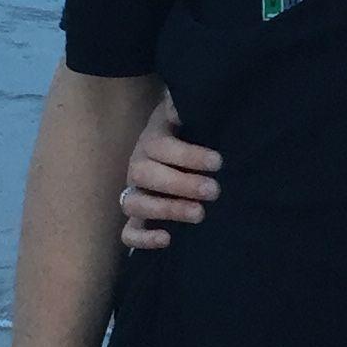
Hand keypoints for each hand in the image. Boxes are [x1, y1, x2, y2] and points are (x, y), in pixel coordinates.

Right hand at [120, 93, 223, 250]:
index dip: (188, 155)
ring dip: (166, 210)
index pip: (160, 146)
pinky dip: (142, 239)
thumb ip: (182, 108)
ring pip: (134, 204)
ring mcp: (134, 193)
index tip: (218, 162)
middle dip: (182, 185)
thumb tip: (180, 106)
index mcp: (151, 140)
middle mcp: (138, 166)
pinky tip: (167, 239)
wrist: (178, 148)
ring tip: (199, 214)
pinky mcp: (137, 218)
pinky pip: (129, 233)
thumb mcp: (189, 116)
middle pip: (145, 175)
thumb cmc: (189, 134)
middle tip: (214, 191)